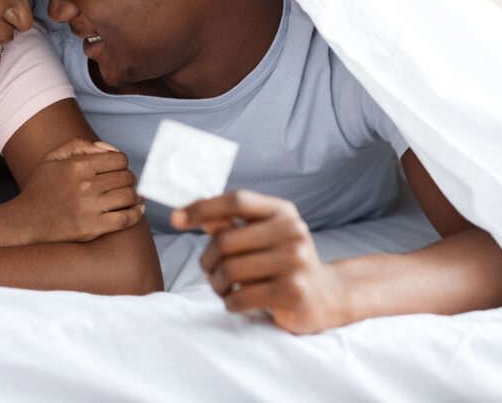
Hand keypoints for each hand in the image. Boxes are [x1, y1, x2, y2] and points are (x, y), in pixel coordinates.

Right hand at [13, 138, 144, 243]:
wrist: (25, 222)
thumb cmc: (40, 188)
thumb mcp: (52, 158)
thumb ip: (78, 145)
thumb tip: (105, 148)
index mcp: (78, 166)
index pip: (120, 159)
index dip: (123, 165)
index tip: (119, 172)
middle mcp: (85, 186)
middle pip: (127, 177)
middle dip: (130, 180)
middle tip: (127, 185)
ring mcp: (89, 208)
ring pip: (129, 197)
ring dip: (136, 197)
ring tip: (135, 198)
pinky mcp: (92, 229)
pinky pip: (126, 219)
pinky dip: (136, 214)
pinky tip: (137, 211)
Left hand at [171, 190, 349, 333]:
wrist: (326, 296)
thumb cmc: (282, 261)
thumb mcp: (260, 236)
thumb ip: (229, 224)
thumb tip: (191, 210)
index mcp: (282, 211)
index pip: (236, 200)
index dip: (202, 207)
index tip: (175, 218)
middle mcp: (293, 232)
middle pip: (225, 240)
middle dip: (208, 260)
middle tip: (209, 271)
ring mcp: (296, 262)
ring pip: (229, 271)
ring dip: (216, 284)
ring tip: (222, 288)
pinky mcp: (293, 292)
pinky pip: (240, 297)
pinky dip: (230, 302)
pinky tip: (236, 301)